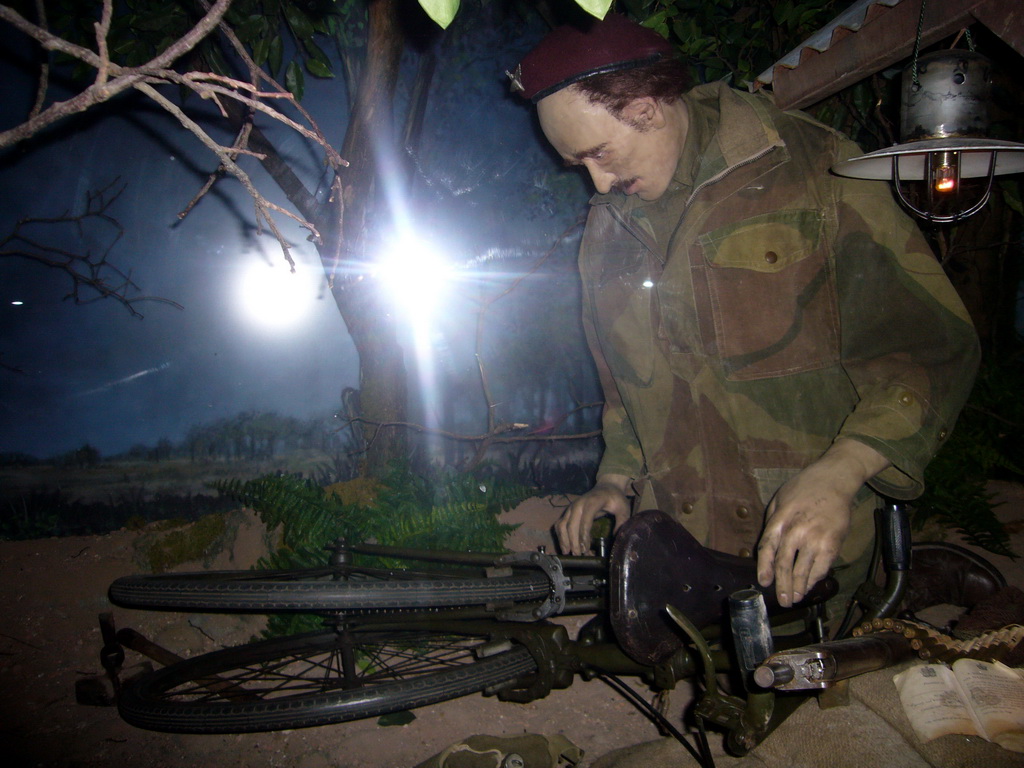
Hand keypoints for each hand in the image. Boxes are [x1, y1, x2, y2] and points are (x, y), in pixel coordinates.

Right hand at [555, 474, 631, 554]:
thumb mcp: (623, 508)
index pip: (585, 520)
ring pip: (562, 524)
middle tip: (578, 554)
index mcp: (592, 502)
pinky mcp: (568, 511)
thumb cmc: (615, 498)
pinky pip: (560, 524)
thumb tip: (616, 538)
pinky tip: (565, 546)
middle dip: (573, 541)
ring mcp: (571, 507)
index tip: (585, 548)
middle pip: (571, 524)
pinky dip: (560, 535)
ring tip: (568, 552)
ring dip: (564, 540)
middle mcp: (578, 504)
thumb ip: (622, 522)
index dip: (583, 535)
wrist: (606, 486)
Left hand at [756, 439, 888, 606]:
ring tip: (794, 598)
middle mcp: (796, 531)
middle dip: (781, 585)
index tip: (764, 582)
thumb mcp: (779, 499)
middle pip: (784, 564)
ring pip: (803, 570)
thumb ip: (772, 522)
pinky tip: (810, 586)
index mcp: (780, 519)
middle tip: (782, 600)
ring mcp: (815, 538)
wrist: (835, 480)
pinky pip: (821, 567)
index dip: (764, 567)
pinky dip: (815, 579)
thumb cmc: (804, 488)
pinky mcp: (833, 544)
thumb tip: (767, 548)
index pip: (767, 548)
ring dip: (798, 588)